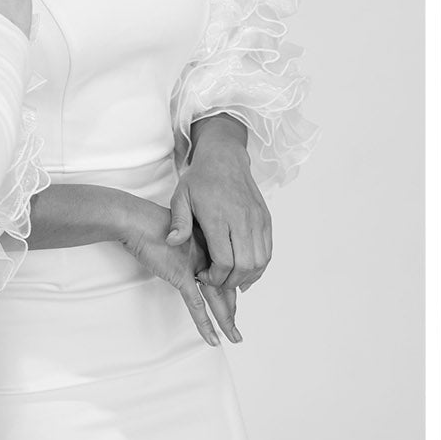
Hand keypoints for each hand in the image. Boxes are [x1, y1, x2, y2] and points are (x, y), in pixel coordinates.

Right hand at [117, 193, 238, 346]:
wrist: (140, 220)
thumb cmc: (151, 225)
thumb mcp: (175, 237)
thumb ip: (184, 249)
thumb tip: (184, 259)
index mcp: (208, 246)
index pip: (225, 273)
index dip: (231, 289)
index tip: (234, 303)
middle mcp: (207, 257)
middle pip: (226, 288)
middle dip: (232, 309)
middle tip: (239, 327)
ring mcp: (196, 268)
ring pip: (217, 300)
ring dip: (227, 321)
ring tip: (235, 338)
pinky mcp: (183, 277)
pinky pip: (197, 307)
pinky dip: (206, 324)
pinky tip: (213, 338)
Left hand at [170, 115, 271, 303]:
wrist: (225, 158)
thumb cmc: (201, 178)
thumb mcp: (181, 196)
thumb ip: (178, 221)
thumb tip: (172, 242)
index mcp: (219, 217)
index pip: (224, 261)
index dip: (215, 277)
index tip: (203, 276)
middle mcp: (242, 219)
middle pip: (244, 266)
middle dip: (230, 281)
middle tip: (216, 280)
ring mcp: (257, 220)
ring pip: (260, 261)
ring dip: (246, 276)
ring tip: (230, 277)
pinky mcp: (265, 219)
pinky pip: (268, 251)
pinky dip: (259, 266)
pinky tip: (245, 269)